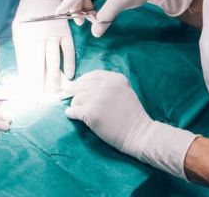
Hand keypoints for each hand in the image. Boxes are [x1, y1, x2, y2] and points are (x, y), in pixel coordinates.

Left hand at [12, 0, 74, 93]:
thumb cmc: (27, 19)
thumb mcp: (19, 33)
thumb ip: (23, 53)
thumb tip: (25, 76)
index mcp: (25, 39)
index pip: (27, 66)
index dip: (28, 83)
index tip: (30, 97)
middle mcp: (39, 38)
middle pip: (40, 65)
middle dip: (41, 84)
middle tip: (42, 101)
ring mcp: (53, 35)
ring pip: (54, 59)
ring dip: (55, 77)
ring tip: (55, 93)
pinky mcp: (64, 33)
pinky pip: (68, 50)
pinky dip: (69, 63)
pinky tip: (69, 75)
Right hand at [56, 0, 194, 36]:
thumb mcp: (120, 4)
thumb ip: (105, 18)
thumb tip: (95, 33)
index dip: (68, 2)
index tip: (58, 13)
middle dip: (78, 7)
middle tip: (81, 23)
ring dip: (86, 8)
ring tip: (93, 20)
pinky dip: (93, 5)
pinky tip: (97, 14)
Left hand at [66, 70, 196, 177]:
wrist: (139, 133)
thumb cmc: (132, 114)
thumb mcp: (124, 90)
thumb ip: (109, 84)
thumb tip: (87, 84)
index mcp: (115, 78)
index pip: (92, 75)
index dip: (83, 80)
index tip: (79, 85)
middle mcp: (105, 85)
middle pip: (82, 85)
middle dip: (77, 92)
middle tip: (73, 98)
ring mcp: (97, 99)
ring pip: (77, 98)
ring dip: (75, 104)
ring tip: (76, 108)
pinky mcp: (91, 113)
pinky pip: (74, 111)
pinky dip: (71, 113)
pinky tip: (70, 115)